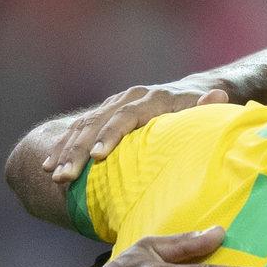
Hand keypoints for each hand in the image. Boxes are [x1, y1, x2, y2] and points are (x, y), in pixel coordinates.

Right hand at [47, 78, 230, 184]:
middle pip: (98, 123)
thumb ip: (206, 106)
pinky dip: (62, 148)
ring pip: (83, 127)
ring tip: (54, 176)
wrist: (188, 90)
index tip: (98, 156)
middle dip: (79, 151)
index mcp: (153, 99)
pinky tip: (48, 167)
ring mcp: (114, 104)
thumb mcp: (203, 108)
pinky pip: (78, 130)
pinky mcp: (104, 113)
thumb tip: (218, 96)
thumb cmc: (199, 109)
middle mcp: (129, 99)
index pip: (127, 116)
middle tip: (66, 176)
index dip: (111, 135)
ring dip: (66, 152)